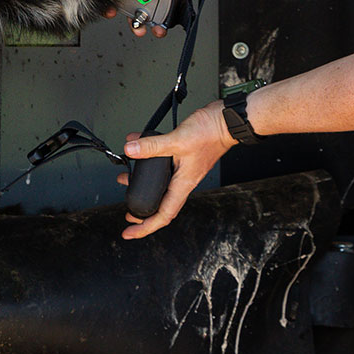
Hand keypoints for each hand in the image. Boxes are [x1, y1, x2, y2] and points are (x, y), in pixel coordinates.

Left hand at [117, 101, 232, 236]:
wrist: (226, 121)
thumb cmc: (211, 134)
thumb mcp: (178, 140)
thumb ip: (152, 146)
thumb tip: (130, 150)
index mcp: (183, 184)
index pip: (163, 215)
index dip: (145, 227)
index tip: (129, 232)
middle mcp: (183, 180)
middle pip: (160, 203)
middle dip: (142, 210)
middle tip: (127, 212)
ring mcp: (183, 169)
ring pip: (160, 183)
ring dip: (142, 182)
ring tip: (126, 178)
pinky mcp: (182, 156)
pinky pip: (162, 163)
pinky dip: (147, 158)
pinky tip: (137, 147)